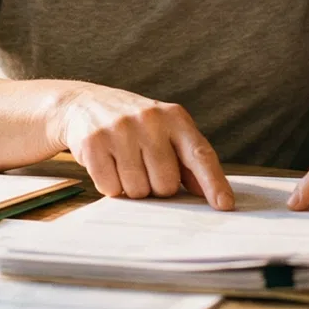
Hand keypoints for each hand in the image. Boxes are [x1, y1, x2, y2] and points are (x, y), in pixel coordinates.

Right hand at [47, 84, 234, 209]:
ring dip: (132, 187)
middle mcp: (150, 120)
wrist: (84, 103)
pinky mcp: (94, 142)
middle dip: (156, 187)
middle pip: (166, 184)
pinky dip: (110, 185)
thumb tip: (212, 194)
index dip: (214, 183)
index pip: (200, 154)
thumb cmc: (134, 125)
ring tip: (124, 164)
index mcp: (174, 117)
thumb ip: (188, 161)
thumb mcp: (165, 131)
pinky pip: (110, 187)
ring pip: (138, 190)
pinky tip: (108, 164)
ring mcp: (121, 130)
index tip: (224, 205)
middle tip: (145, 168)